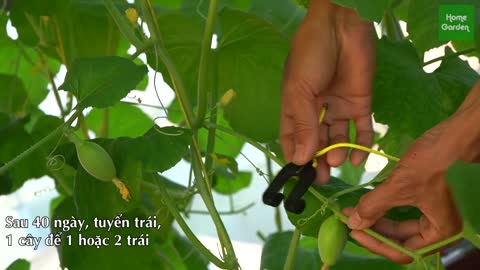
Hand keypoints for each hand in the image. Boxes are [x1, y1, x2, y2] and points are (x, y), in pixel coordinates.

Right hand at [280, 0, 374, 182]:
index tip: (299, 176)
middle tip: (321, 178)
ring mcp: (338, 107)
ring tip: (335, 161)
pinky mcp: (360, 102)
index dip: (295, 157)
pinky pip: (360, 128)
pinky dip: (360, 144)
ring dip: (336, 152)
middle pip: (315, 142)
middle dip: (317, 160)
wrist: (340, 25)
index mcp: (295, 107)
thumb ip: (302, 125)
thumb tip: (300, 159)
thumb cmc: (310, 55)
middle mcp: (316, 110)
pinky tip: (358, 158)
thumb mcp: (299, 90)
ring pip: (337, 138)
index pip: (293, 139)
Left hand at [344, 81, 479, 262]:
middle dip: (374, 230)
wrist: (454, 135)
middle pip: (402, 241)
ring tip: (355, 210)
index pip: (403, 252)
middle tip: (351, 219)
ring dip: (377, 219)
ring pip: (401, 226)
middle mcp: (440, 228)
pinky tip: (369, 202)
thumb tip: (353, 223)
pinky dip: (386, 208)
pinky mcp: (430, 200)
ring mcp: (436, 214)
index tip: (354, 231)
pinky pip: (404, 212)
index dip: (376, 243)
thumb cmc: (432, 162)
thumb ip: (374, 207)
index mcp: (440, 233)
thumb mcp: (398, 186)